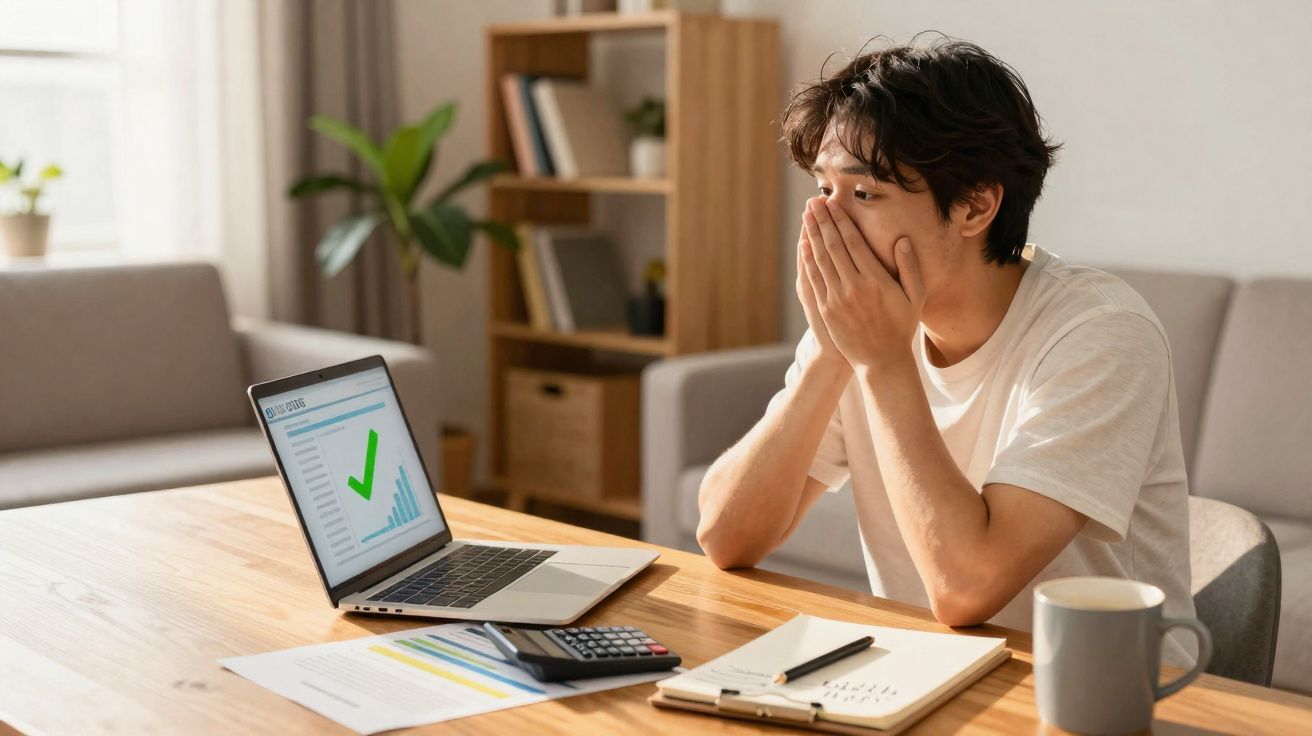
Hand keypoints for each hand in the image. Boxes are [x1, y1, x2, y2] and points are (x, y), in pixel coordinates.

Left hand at [801, 196, 925, 368]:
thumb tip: (903, 239)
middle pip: (833, 246)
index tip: (833, 204)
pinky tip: (805, 245)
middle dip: (823, 221)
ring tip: (807, 216)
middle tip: (814, 202)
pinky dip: (808, 259)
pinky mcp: (826, 309)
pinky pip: (814, 278)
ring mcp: (837, 298)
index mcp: (876, 280)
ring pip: (821, 259)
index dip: (842, 221)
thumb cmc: (902, 327)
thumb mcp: (915, 297)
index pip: (854, 242)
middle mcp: (854, 287)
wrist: (881, 361)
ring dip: (812, 234)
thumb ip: (910, 267)